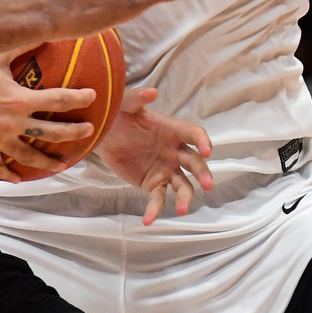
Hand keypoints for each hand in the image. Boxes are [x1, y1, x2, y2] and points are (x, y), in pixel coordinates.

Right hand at [0, 51, 98, 181]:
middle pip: (52, 134)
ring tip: (62, 163)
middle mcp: (12, 124)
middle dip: (73, 133)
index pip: (60, 100)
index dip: (79, 98)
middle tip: (88, 131)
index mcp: (19, 100)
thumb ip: (22, 43)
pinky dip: (10, 174)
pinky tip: (19, 178)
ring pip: (29, 156)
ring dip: (48, 161)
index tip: (91, 96)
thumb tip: (44, 29)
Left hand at [93, 88, 212, 223]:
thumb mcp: (126, 105)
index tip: (207, 151)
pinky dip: (155, 210)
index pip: (194, 135)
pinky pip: (158, 198)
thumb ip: (138, 99)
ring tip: (181, 210)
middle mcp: (175, 151)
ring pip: (183, 185)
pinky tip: (148, 220)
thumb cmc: (120, 114)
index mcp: (173, 130)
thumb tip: (151, 92)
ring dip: (185, 197)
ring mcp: (166, 169)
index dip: (203, 142)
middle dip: (203, 173)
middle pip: (194, 164)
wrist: (104, 132)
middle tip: (206, 185)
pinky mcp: (153, 183)